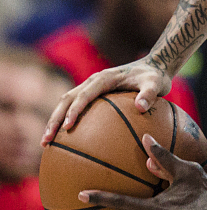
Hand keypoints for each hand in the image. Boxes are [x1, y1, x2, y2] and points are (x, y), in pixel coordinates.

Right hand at [42, 57, 171, 144]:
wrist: (154, 67)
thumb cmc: (155, 77)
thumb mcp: (156, 84)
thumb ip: (149, 94)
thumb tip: (140, 107)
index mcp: (105, 78)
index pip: (84, 94)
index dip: (75, 110)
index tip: (67, 127)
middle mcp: (93, 81)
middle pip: (67, 99)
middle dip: (54, 119)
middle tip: (46, 140)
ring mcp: (91, 88)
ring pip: (65, 103)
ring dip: (54, 121)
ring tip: (47, 143)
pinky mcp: (93, 95)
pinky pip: (75, 107)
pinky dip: (65, 121)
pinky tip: (64, 141)